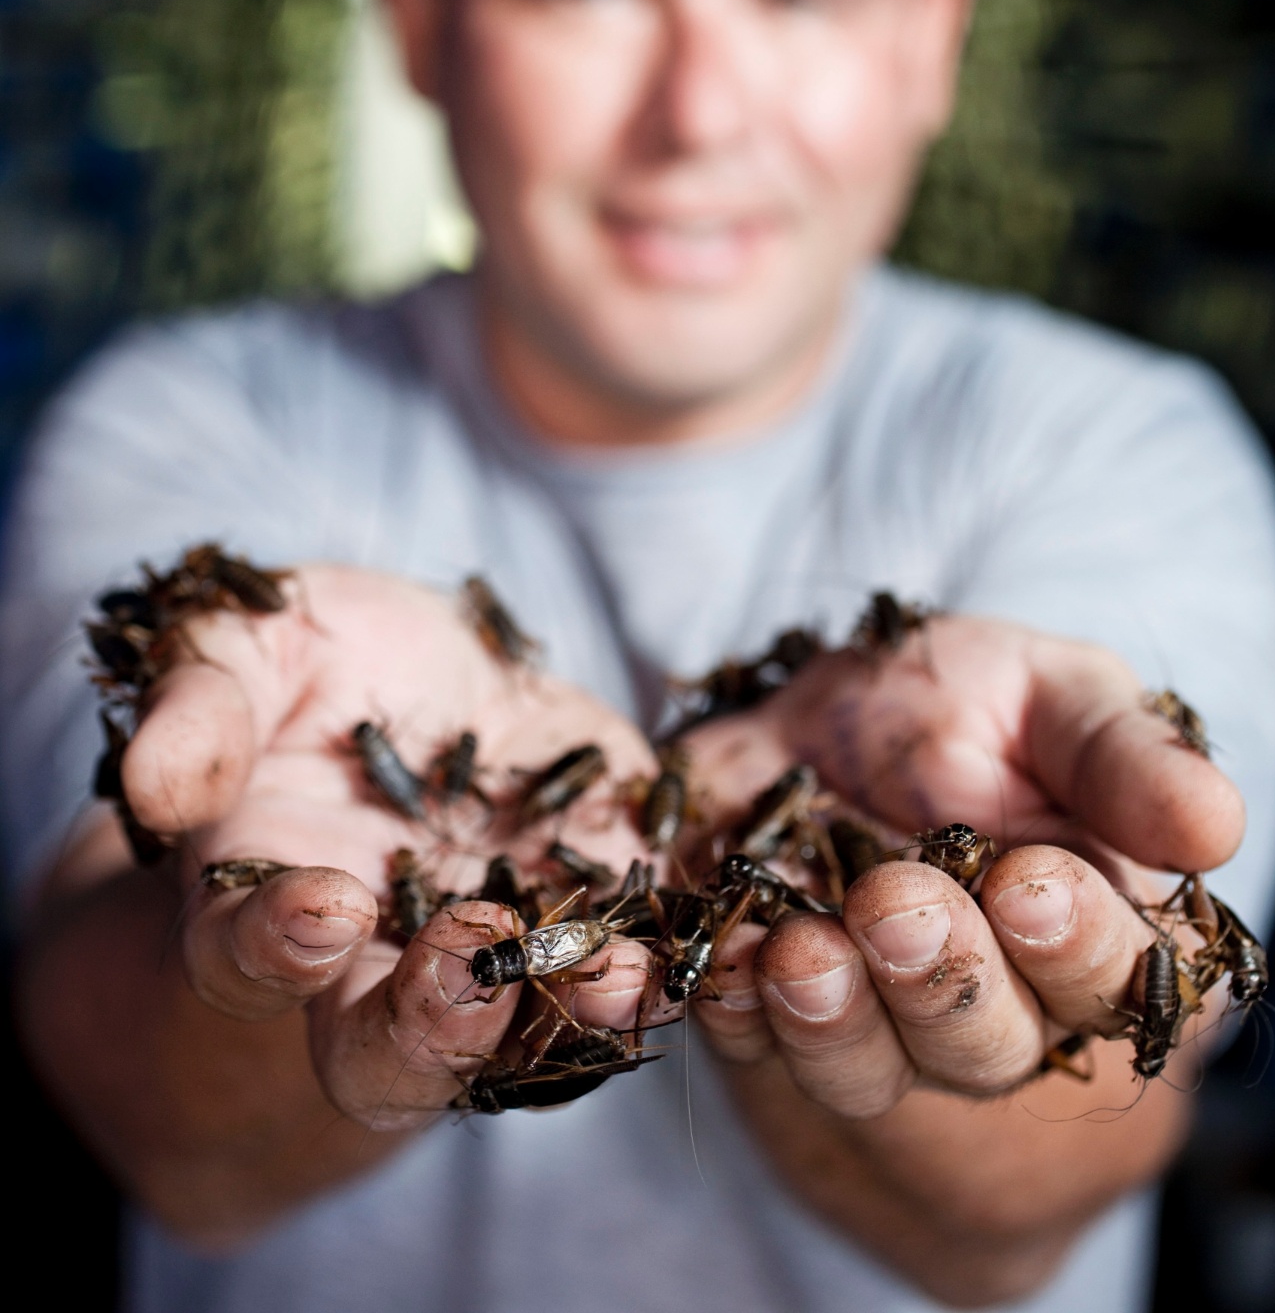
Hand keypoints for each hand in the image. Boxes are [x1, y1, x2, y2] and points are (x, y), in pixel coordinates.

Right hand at [88, 564, 656, 1129]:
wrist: (433, 671)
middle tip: (469, 970)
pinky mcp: (596, 904)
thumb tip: (154, 786)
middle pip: (384, 1048)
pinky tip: (697, 944)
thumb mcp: (248, 647)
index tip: (321, 904)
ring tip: (621, 980)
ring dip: (571, 1014)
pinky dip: (666, 962)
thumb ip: (203, 704)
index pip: (246, 955)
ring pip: (521, 1030)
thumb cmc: (313, 664)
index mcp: (265, 900)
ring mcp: (496, 947)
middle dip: (428, 1025)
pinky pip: (632, 959)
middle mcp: (376, 960)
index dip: (274, 943)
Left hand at [685, 613, 1243, 1109]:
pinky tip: (721, 960)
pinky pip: (746, 1038)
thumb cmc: (969, 704)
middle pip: (986, 1042)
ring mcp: (873, 1019)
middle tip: (898, 904)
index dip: (1074, 941)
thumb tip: (1216, 823)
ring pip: (868, 1067)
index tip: (1031, 882)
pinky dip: (729, 1007)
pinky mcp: (764, 1008)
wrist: (823, 710)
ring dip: (832, 1019)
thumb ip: (1123, 757)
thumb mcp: (1052, 696)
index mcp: (1086, 934)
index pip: (1109, 977)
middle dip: (942, 978)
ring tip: (800, 951)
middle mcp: (988, 1001)